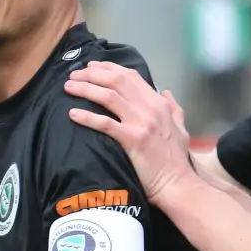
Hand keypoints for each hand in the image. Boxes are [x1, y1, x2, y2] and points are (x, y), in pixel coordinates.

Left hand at [64, 61, 197, 204]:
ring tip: (68, 88)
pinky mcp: (132, 139)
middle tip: (73, 75)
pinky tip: (72, 114)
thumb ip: (174, 108)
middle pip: (116, 81)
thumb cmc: (176, 159)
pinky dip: (87, 117)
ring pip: (108, 97)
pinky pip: (105, 123)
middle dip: (91, 74)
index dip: (108, 68)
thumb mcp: (181, 128)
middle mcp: (150, 108)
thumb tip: (166, 93)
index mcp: (159, 103)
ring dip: (85, 89)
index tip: (91, 67)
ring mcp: (141, 122)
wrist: (178, 183)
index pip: (131, 76)